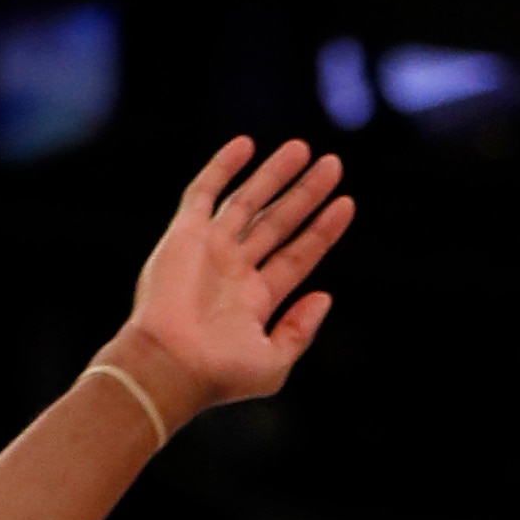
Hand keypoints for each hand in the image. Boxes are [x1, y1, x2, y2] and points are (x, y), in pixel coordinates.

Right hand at [105, 139, 352, 427]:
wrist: (171, 364)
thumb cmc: (221, 374)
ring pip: (248, 201)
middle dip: (306, 194)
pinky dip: (223, 167)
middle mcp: (235, 270)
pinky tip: (246, 145)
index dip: (323, 229)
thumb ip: (301, 330)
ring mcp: (210, 249)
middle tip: (334, 164)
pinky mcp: (184, 233)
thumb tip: (326, 296)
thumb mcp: (275, 362)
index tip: (347, 203)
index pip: (298, 255)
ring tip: (304, 149)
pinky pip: (204, 191)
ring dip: (274, 174)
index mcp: (257, 299)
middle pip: (279, 222)